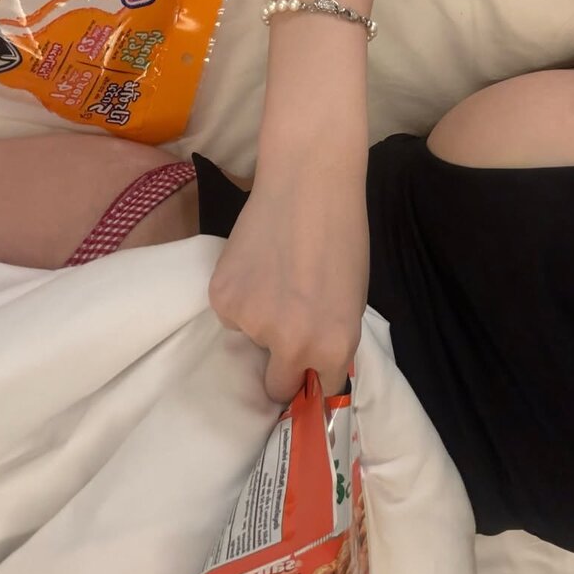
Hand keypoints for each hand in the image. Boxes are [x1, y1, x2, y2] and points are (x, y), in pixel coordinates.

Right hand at [208, 158, 368, 401]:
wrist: (307, 185)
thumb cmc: (342, 235)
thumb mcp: (351, 300)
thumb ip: (330, 336)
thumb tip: (312, 362)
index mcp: (333, 347)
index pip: (323, 389)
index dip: (318, 375)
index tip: (312, 370)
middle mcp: (292, 345)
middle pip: (277, 387)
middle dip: (283, 370)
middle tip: (286, 335)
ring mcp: (253, 324)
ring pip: (252, 342)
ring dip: (261, 321)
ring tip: (275, 275)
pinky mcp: (222, 301)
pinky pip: (231, 315)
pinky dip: (241, 297)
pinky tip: (255, 265)